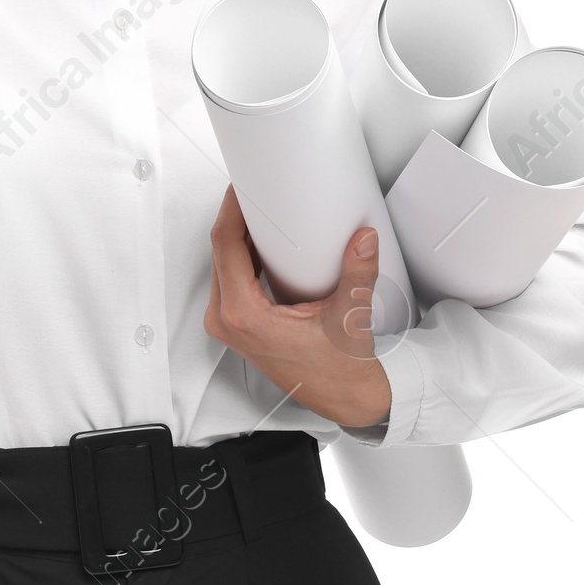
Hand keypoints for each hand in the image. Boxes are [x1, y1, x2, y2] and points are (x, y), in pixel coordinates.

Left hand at [204, 186, 391, 430]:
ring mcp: (228, 323)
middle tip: (254, 190)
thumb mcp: (349, 316)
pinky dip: (242, 255)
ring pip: (223, 263)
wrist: (342, 398)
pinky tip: (260, 241)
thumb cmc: (339, 367)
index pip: (225, 246)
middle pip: (220, 251)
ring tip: (258, 209)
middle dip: (235, 217)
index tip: (241, 186)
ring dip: (238, 235)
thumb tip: (363, 237)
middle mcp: (227, 319)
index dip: (231, 210)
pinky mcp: (237, 324)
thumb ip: (358, 273)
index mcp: (244, 315)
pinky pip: (230, 278)